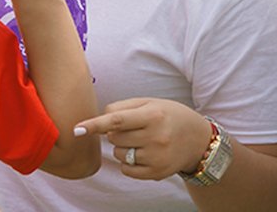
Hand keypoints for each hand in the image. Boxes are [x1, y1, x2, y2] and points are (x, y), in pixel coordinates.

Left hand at [74, 98, 212, 179]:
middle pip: (114, 138)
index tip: (77, 129)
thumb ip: (121, 108)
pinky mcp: (157, 173)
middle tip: (134, 129)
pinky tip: (142, 154)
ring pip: (119, 154)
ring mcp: (157, 157)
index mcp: (152, 116)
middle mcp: (156, 137)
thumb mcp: (149, 103)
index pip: (116, 120)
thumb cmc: (168, 116)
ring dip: (122, 148)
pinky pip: (126, 170)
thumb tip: (98, 122)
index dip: (94, 124)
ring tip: (142, 141)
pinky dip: (127, 163)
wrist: (199, 140)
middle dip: (116, 133)